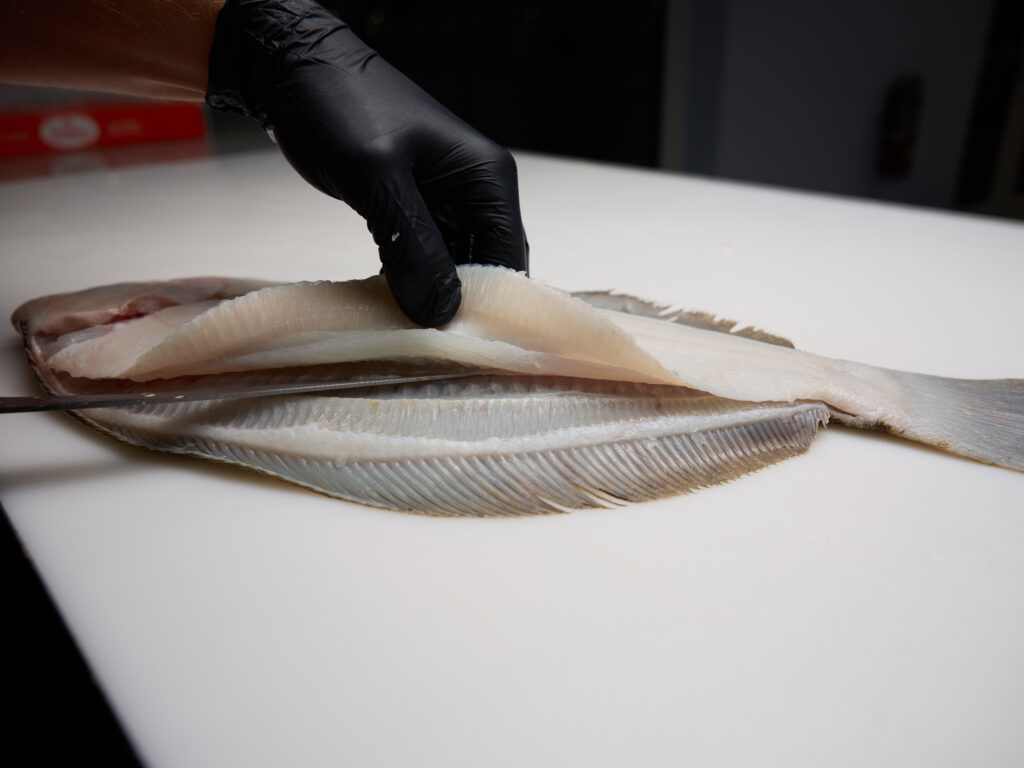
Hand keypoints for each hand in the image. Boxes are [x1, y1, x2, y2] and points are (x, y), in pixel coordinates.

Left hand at [206, 0, 527, 325]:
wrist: (295, 69)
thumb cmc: (339, 105)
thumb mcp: (375, 176)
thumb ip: (410, 244)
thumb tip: (438, 312)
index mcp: (486, 179)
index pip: (508, 259)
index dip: (487, 304)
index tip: (456, 343)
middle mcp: (477, 192)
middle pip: (487, 267)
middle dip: (461, 305)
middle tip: (429, 344)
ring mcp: (448, 200)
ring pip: (456, 266)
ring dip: (435, 296)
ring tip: (410, 331)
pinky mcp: (417, 207)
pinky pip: (429, 256)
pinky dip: (414, 280)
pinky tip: (393, 304)